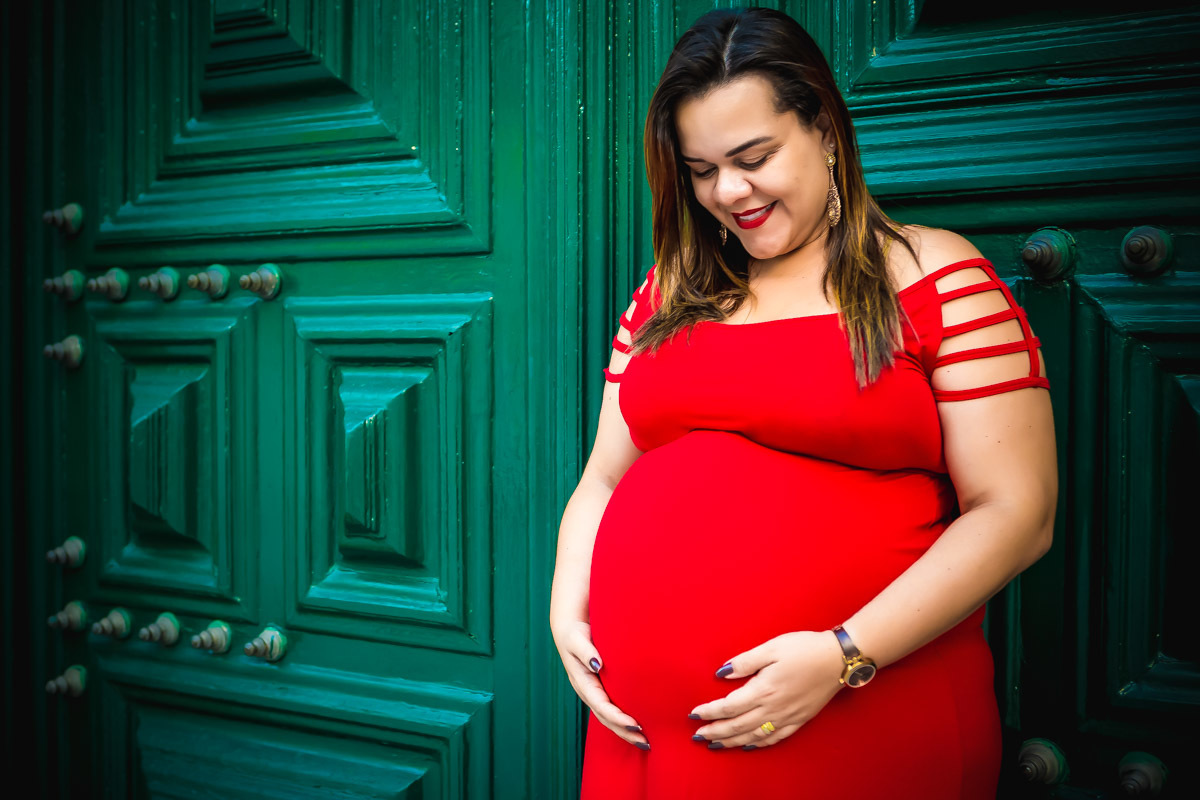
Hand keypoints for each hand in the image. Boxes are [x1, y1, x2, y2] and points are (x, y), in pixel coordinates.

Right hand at [551, 617, 649, 750]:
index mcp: (582, 682)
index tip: (635, 725)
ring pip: (608, 718)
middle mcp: (587, 692)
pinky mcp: (599, 690)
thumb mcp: (577, 640)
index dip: (617, 717)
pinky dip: (623, 721)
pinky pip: (611, 710)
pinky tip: (636, 727)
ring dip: (625, 731)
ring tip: (645, 742)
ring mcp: (593, 693)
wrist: (568, 631)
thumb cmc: (574, 634)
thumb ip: (586, 651)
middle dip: (624, 732)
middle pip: (606, 718)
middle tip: (646, 742)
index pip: (601, 706)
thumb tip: (596, 664)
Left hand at [688, 630, 844, 750]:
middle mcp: (774, 708)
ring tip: (714, 744)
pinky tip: (748, 745)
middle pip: (737, 726)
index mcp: (764, 689)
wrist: (838, 659)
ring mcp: (787, 717)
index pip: (729, 706)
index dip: (709, 712)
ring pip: (753, 736)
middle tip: (697, 736)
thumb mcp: (772, 647)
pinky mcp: (800, 720)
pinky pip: (775, 738)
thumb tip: (722, 673)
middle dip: (715, 732)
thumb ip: (746, 662)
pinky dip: (758, 744)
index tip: (693, 714)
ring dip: (731, 742)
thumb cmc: (804, 648)